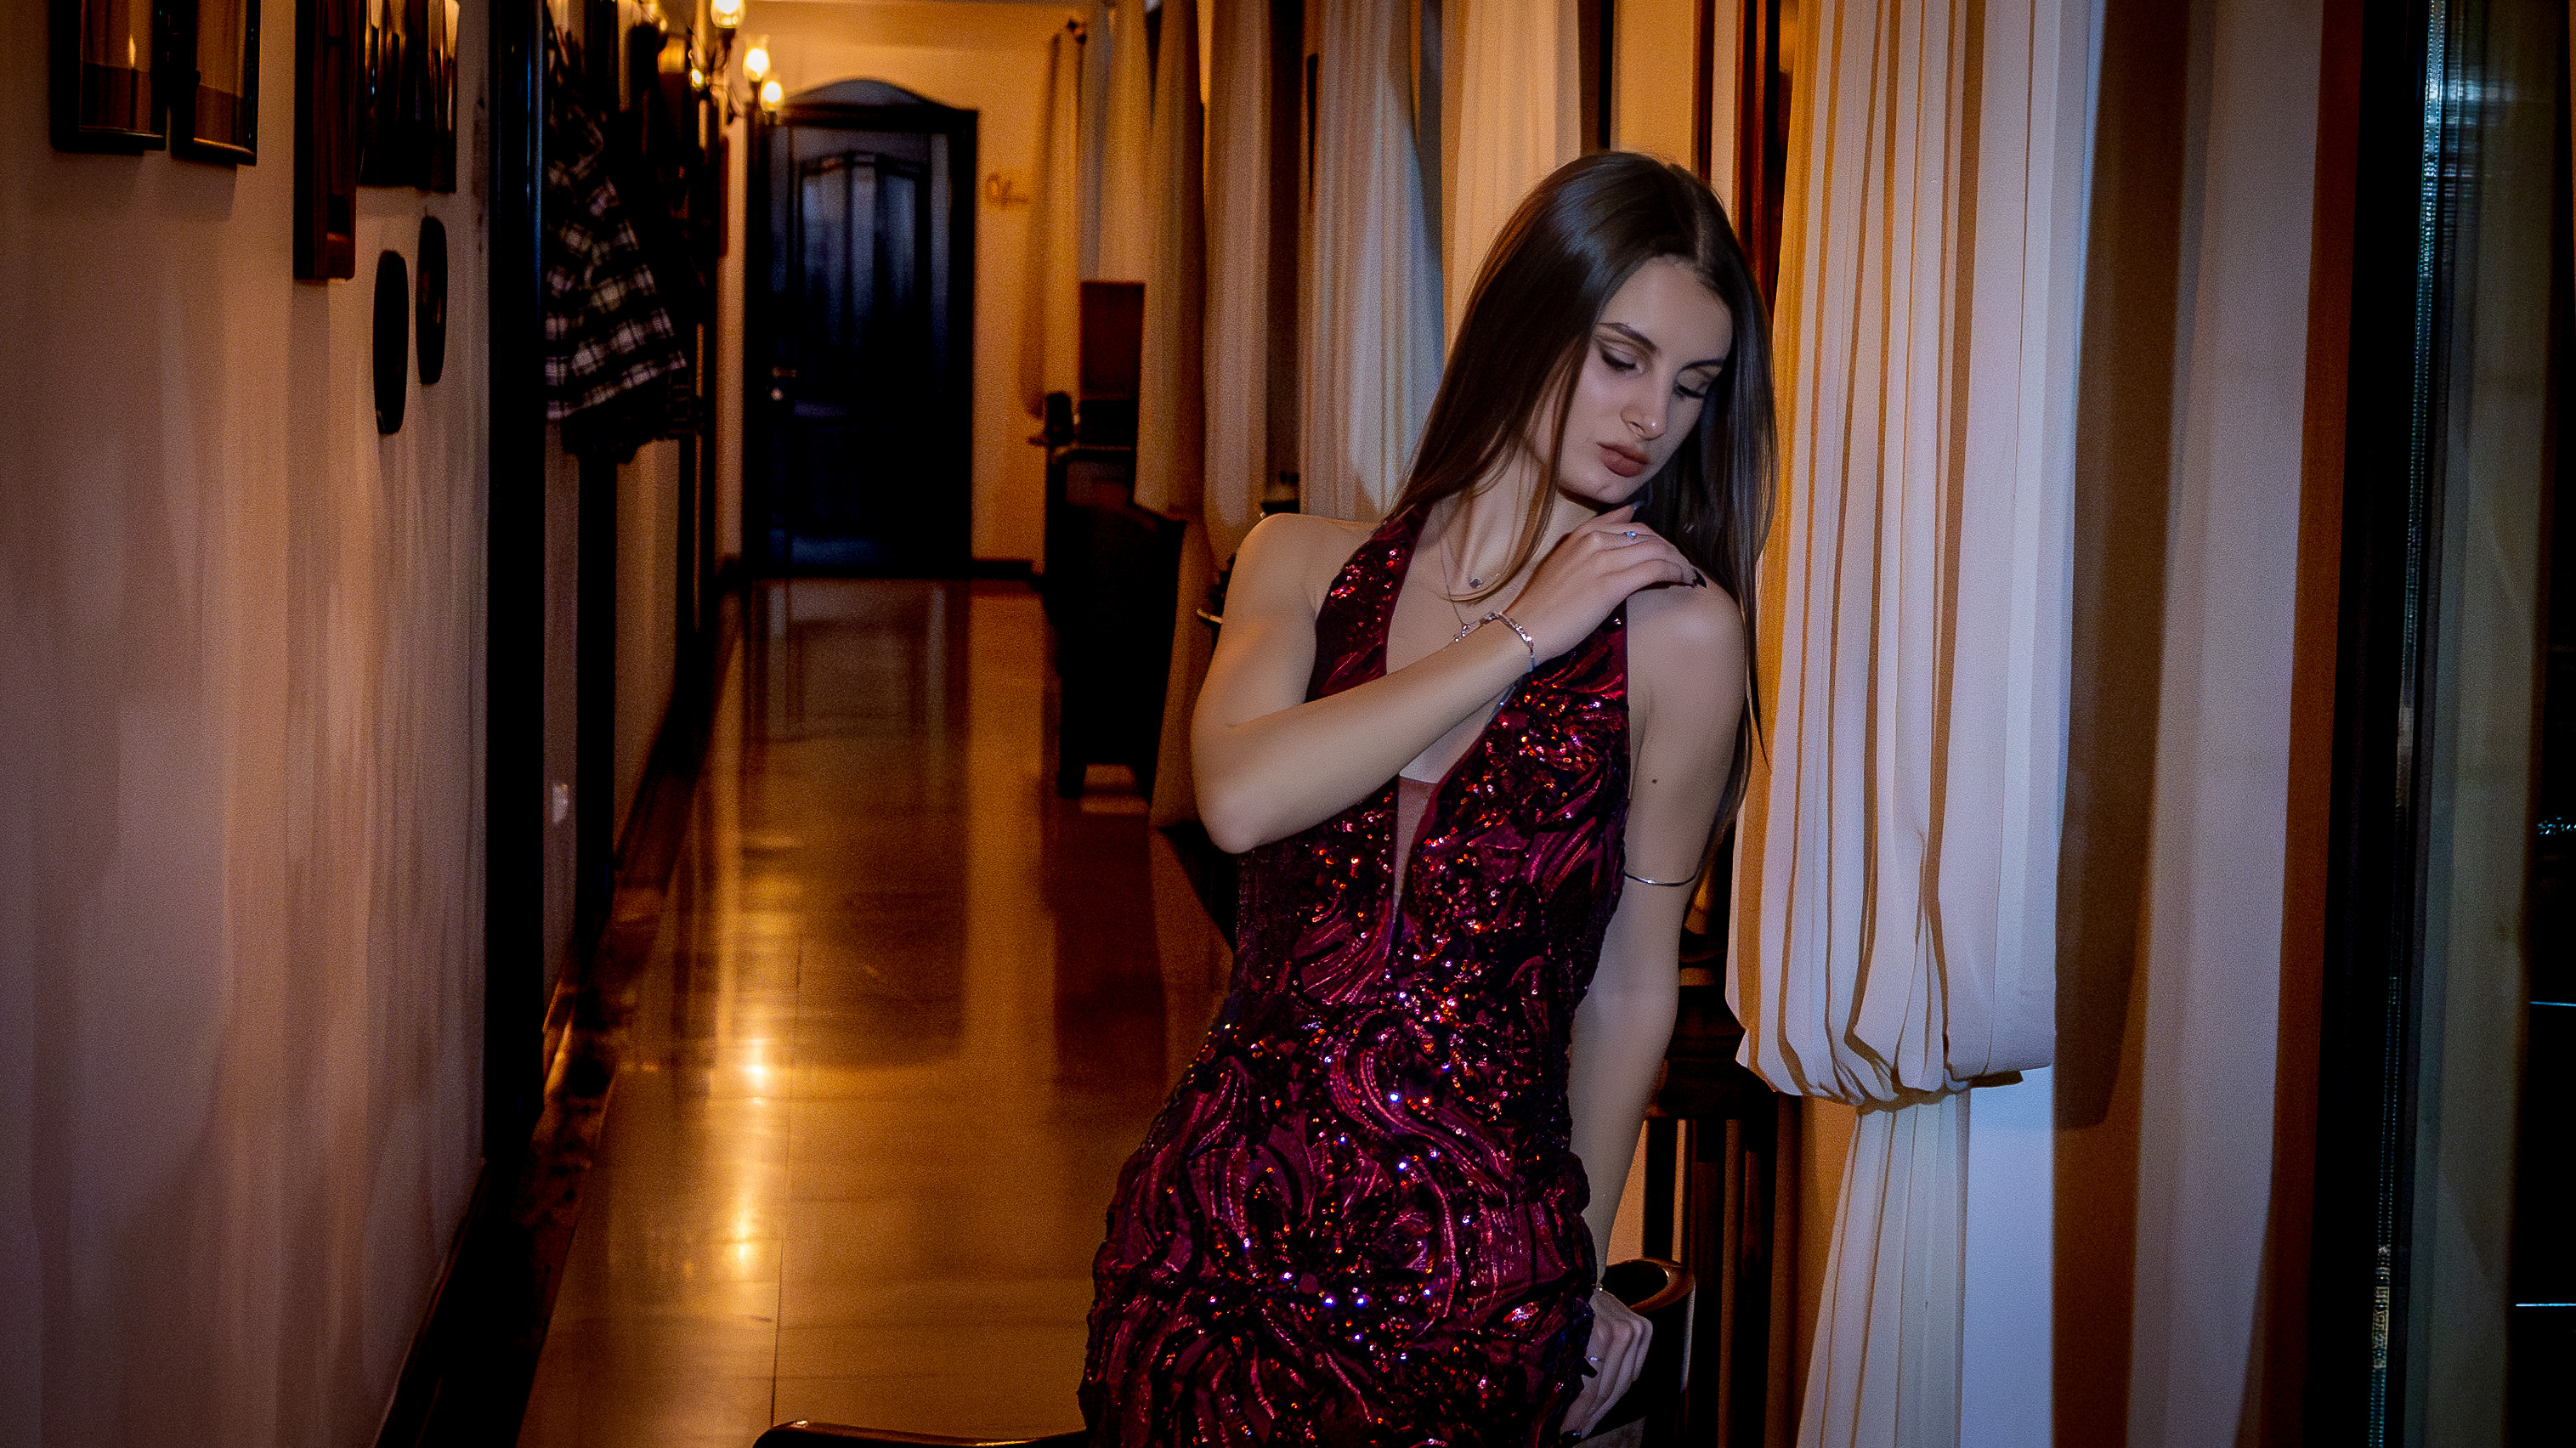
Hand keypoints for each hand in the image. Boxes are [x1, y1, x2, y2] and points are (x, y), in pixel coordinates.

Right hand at [1505, 506, 1701, 660]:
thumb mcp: (1563, 563)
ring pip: (1657, 550)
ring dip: (1679, 561)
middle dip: (1671, 550)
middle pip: (1648, 536)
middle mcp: (1594, 540)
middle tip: (1683, 566)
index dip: (1655, 538)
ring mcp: (1603, 560)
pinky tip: (1684, 581)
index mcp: (1581, 534)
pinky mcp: (1612, 583)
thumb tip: (1624, 519)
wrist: (1525, 628)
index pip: (1631, 525)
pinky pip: (1656, 569)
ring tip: (1688, 574)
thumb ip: (1589, 544)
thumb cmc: (1543, 604)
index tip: (1667, 553)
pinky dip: (1676, 572)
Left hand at [1562, 1286, 1651, 1438]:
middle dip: (1590, 1415)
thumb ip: (1560, 1373)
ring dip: (1604, 1407)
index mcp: (1594, 1334)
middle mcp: (1619, 1331)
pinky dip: (1618, 1387)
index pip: (1591, 1387)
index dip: (1578, 1415)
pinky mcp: (1643, 1328)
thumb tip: (1557, 1415)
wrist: (1574, 1274)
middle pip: (1608, 1388)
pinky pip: (1633, 1371)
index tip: (1566, 1433)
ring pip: (1622, 1383)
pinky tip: (1603, 1402)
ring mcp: (1634, 1329)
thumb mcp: (1550, 1338)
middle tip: (1575, 1432)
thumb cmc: (1557, 1306)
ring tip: (1587, 1422)